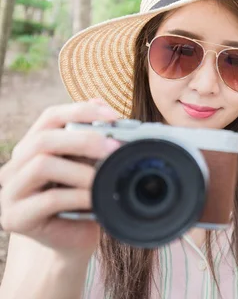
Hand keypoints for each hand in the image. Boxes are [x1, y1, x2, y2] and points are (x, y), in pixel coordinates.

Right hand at [0, 99, 120, 259]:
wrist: (73, 241)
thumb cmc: (84, 200)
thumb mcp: (91, 166)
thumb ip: (94, 140)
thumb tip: (108, 110)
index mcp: (33, 147)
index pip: (50, 116)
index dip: (81, 110)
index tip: (114, 116)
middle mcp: (15, 166)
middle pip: (44, 139)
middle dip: (84, 140)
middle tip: (114, 148)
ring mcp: (10, 192)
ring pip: (41, 166)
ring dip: (81, 170)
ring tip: (105, 178)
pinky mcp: (15, 217)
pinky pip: (47, 200)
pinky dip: (78, 196)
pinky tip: (96, 199)